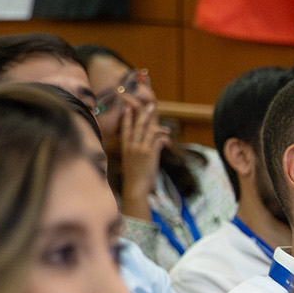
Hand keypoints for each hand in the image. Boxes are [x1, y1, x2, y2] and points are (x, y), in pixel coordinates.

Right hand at [118, 99, 171, 218]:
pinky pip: (159, 141)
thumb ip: (135, 150)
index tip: (128, 108)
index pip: (126, 129)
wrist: (134, 187)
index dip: (127, 118)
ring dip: (156, 123)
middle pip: (137, 126)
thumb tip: (143, 143)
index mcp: (125, 147)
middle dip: (143, 114)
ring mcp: (141, 149)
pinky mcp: (149, 154)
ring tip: (159, 117)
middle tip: (149, 105)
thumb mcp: (130, 161)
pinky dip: (164, 139)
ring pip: (148, 131)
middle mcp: (132, 146)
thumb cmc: (133, 176)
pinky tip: (168, 140)